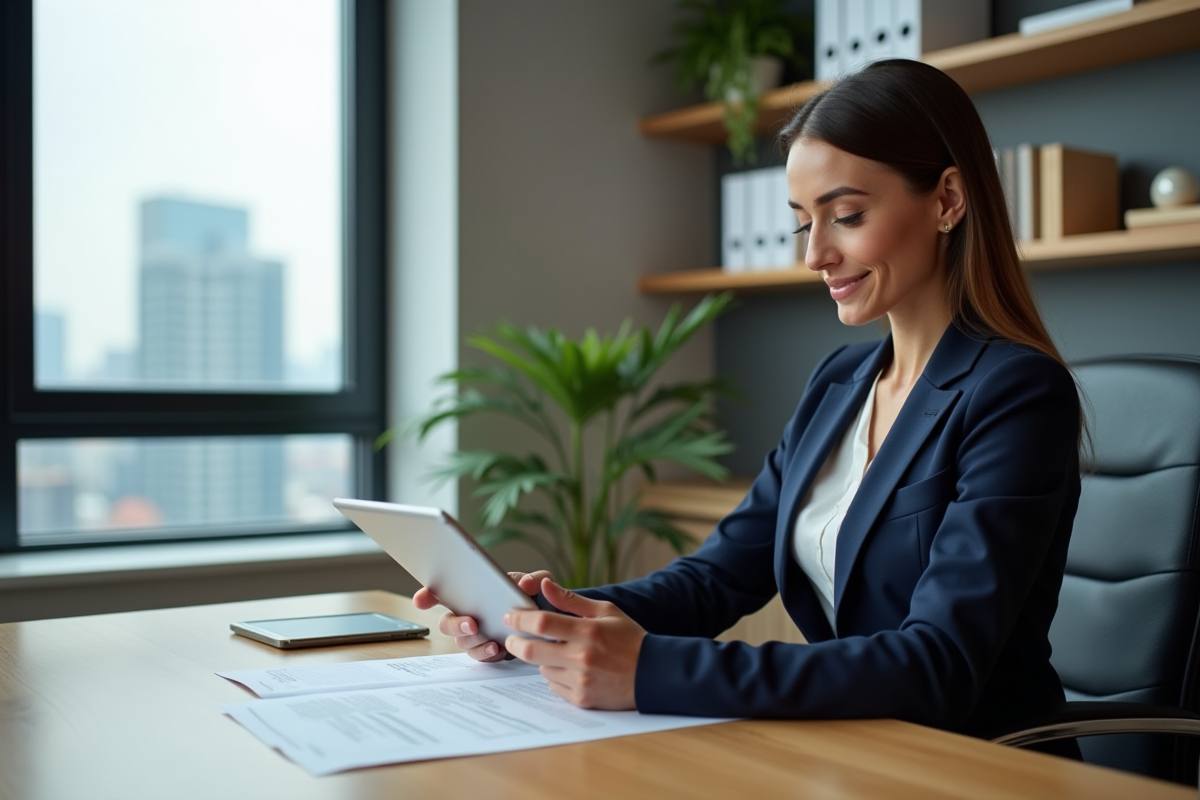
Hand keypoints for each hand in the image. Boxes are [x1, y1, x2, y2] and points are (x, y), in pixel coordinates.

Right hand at [412, 570, 554, 661]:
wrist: (547, 622)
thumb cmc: (534, 597)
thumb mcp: (537, 583)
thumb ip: (534, 579)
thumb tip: (525, 584)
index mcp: (473, 592)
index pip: (442, 592)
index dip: (427, 596)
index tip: (421, 600)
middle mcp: (468, 614)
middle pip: (447, 623)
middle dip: (455, 625)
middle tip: (472, 624)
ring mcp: (476, 634)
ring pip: (463, 642)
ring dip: (474, 642)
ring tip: (491, 641)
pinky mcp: (487, 650)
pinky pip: (480, 656)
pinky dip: (488, 653)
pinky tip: (498, 648)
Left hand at [503, 579, 645, 710]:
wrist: (654, 674)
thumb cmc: (629, 638)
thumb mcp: (605, 611)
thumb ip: (571, 600)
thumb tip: (544, 585)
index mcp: (587, 631)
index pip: (542, 622)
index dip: (520, 618)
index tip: (510, 616)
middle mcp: (581, 657)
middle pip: (531, 650)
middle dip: (515, 643)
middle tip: (513, 639)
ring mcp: (580, 681)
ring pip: (542, 668)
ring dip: (543, 659)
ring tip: (559, 652)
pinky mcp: (581, 699)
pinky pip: (554, 685)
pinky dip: (556, 676)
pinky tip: (572, 670)